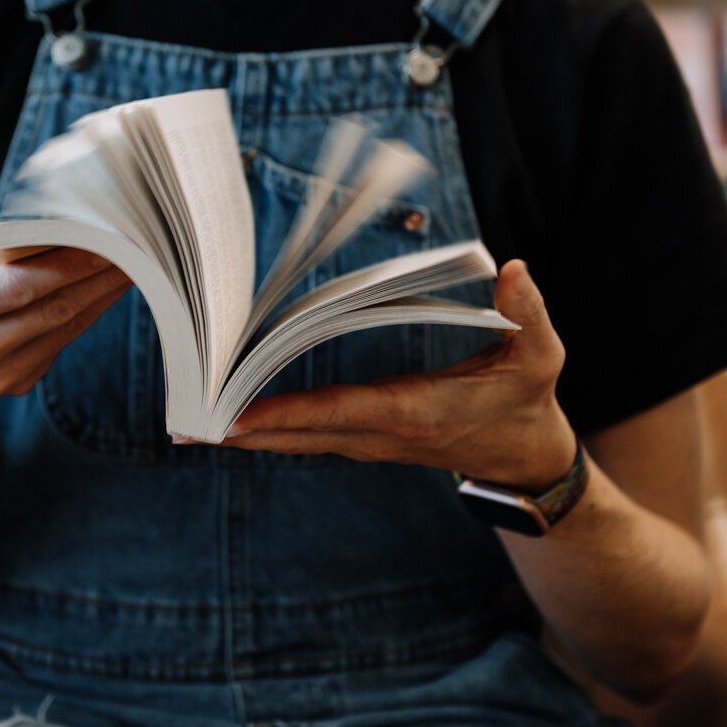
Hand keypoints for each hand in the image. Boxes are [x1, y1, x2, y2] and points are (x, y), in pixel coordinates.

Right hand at [0, 220, 130, 399]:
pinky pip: (61, 341)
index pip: (16, 288)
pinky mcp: (15, 385)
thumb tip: (36, 232)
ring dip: (103, 293)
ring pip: (64, 328)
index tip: (104, 242)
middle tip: (137, 243)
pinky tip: (104, 285)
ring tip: (133, 258)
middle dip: (98, 276)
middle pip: (50, 310)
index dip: (65, 265)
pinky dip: (87, 311)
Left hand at [218, 260, 573, 488]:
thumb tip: (513, 268)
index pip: (338, 412)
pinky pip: (307, 433)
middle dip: (241, 429)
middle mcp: (381, 433)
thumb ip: (528, 312)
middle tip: (184, 423)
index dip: (285, 414)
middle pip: (299, 433)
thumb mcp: (541, 355)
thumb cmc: (528, 401)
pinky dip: (268, 427)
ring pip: (297, 438)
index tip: (235, 417)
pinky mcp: (366, 437)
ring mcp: (370, 441)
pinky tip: (230, 419)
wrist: (523, 457)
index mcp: (414, 412)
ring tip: (190, 421)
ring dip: (245, 432)